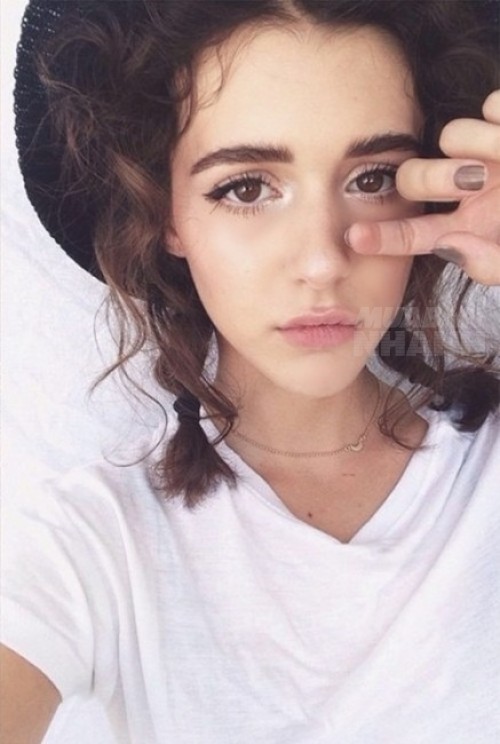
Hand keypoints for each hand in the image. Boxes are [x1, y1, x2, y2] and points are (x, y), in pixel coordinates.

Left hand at [346, 90, 499, 285]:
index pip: (411, 233)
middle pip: (413, 175)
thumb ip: (490, 265)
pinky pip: (491, 105)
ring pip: (449, 135)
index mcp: (464, 227)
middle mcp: (466, 191)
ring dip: (481, 146)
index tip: (355, 237)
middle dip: (432, 176)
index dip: (383, 236)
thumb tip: (449, 244)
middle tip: (473, 181)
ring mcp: (486, 155)